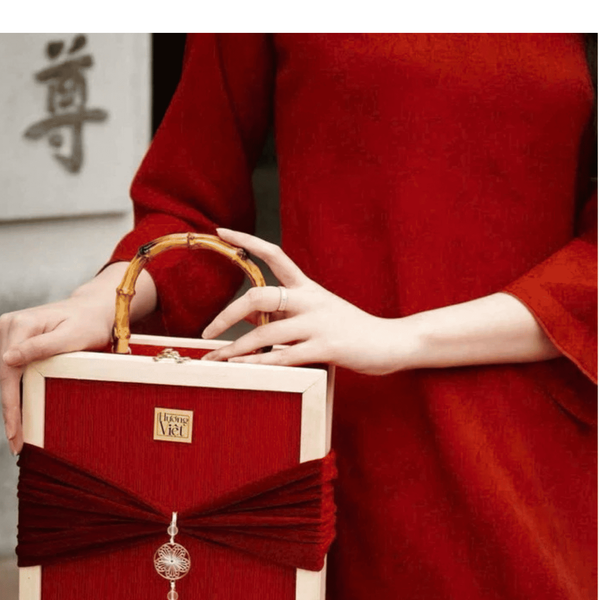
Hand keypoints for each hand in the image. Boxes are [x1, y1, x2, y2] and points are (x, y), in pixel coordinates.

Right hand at [0, 263, 155, 453]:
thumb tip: (7, 359)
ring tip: (17, 437)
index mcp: (20, 325)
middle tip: (15, 444)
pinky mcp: (17, 341)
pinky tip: (20, 414)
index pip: (9, 371)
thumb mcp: (70, 337)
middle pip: (5, 376)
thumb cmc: (89, 323)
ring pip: (8, 376)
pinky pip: (15, 372)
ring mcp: (11, 333)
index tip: (14, 432)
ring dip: (11, 406)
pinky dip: (17, 394)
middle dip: (10, 412)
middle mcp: (10, 326)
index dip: (10, 405)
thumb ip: (40, 347)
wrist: (94, 310)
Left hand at [201, 229, 410, 375]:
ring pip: (266, 331)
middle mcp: (311, 300)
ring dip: (236, 348)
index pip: (274, 253)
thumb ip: (289, 313)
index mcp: (308, 287)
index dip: (247, 240)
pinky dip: (258, 362)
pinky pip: (284, 356)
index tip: (221, 231)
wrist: (391, 342)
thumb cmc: (351, 331)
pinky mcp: (327, 348)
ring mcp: (318, 323)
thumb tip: (255, 320)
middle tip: (208, 331)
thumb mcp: (319, 312)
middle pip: (259, 295)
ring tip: (216, 359)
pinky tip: (241, 368)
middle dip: (227, 314)